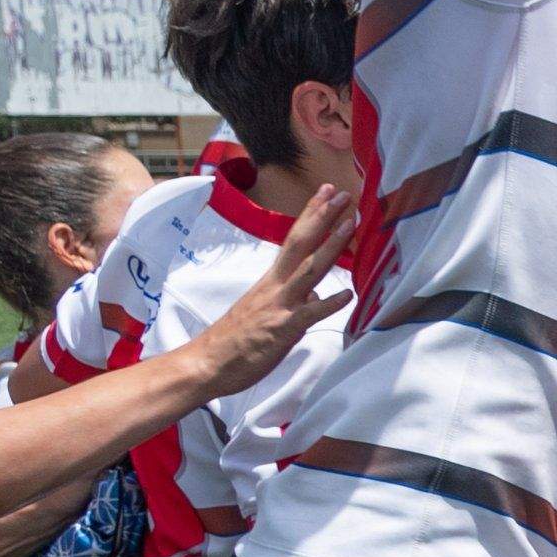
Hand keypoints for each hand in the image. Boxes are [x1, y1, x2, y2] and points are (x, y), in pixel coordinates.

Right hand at [198, 184, 358, 381]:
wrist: (206, 363)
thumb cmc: (235, 341)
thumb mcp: (266, 312)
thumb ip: (293, 299)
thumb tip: (317, 294)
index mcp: (271, 281)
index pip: (293, 240)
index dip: (311, 215)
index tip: (326, 193)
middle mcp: (276, 287)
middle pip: (301, 244)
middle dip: (323, 217)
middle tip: (342, 193)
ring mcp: (279, 306)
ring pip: (309, 270)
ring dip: (331, 246)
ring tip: (350, 224)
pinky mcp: (282, 330)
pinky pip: (309, 314)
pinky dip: (329, 303)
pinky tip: (348, 295)